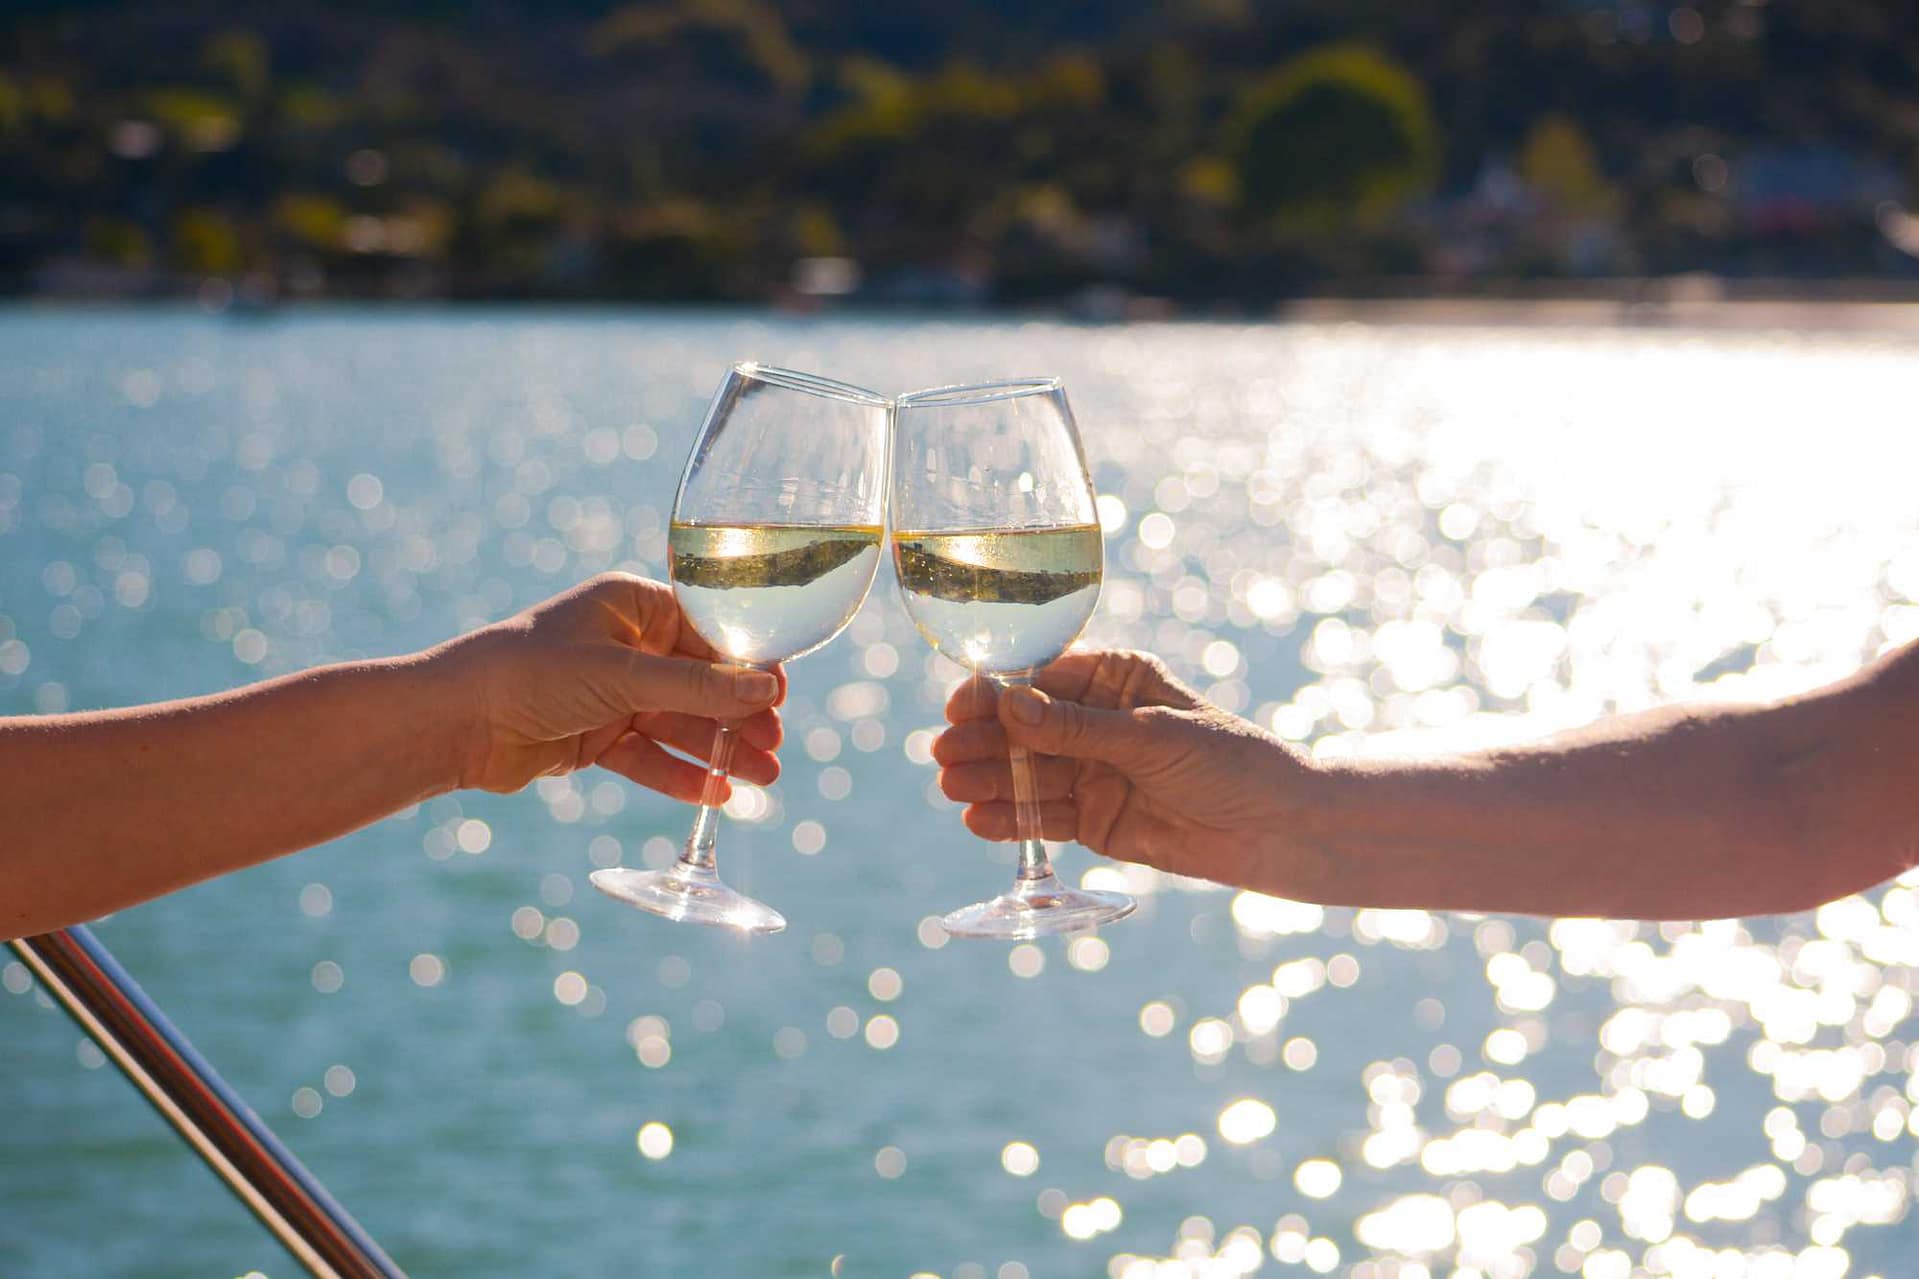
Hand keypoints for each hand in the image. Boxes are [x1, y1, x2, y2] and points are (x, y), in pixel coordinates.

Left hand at [432, 573, 784, 798]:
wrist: (454, 723)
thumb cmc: (530, 673)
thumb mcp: (622, 675)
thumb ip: (697, 686)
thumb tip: (769, 688)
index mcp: (631, 605)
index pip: (709, 631)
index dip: (748, 664)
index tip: (782, 696)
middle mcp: (626, 646)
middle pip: (701, 682)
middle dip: (739, 716)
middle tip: (776, 747)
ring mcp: (612, 693)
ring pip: (680, 723)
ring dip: (719, 750)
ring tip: (763, 779)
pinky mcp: (596, 736)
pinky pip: (650, 755)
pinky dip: (680, 774)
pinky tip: (715, 793)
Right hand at [933, 650, 1314, 889]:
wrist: (1279, 831)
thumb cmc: (1229, 763)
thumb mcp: (1151, 737)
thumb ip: (1078, 728)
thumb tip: (1009, 706)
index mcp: (1114, 679)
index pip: (1041, 679)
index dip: (998, 692)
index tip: (959, 705)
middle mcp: (1097, 723)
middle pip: (1024, 729)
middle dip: (984, 740)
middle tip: (945, 753)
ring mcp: (1093, 773)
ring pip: (1028, 773)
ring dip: (989, 780)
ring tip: (953, 787)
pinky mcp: (1096, 822)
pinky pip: (1045, 817)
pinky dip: (1012, 818)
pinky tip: (979, 819)